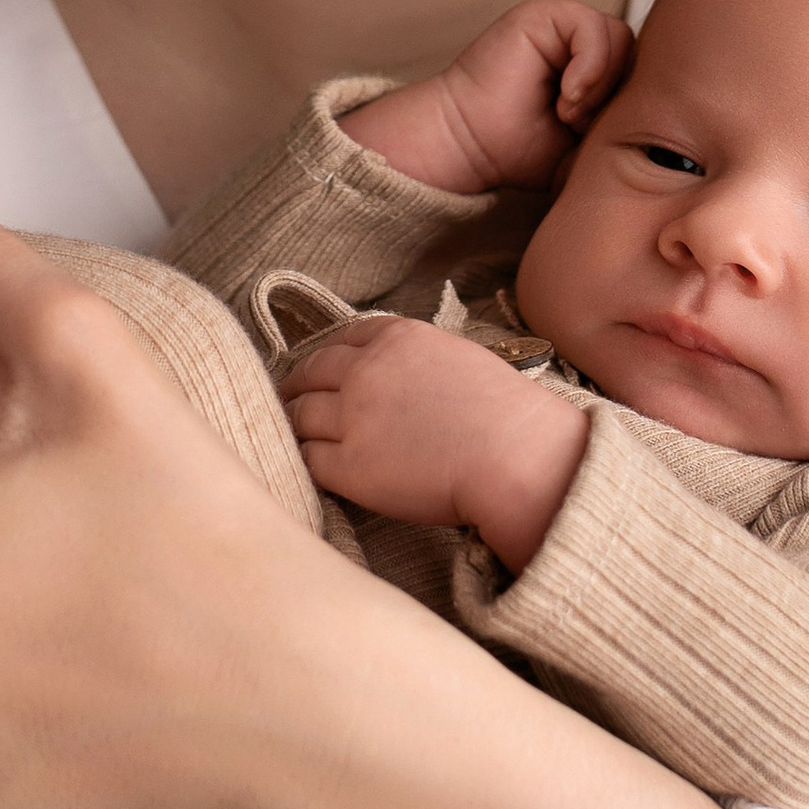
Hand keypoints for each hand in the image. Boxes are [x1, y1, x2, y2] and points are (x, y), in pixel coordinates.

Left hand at [278, 314, 590, 569]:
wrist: (516, 457)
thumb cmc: (506, 415)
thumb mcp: (459, 359)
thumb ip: (417, 360)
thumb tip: (400, 377)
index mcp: (397, 339)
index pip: (343, 340)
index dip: (327, 358)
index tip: (319, 372)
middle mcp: (367, 371)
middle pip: (311, 374)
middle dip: (298, 388)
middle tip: (291, 403)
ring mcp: (354, 419)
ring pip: (302, 417)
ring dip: (298, 426)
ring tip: (298, 437)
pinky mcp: (351, 468)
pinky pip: (311, 461)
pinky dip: (309, 463)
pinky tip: (317, 469)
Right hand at [341, 0, 631, 194]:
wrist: (469, 149)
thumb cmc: (521, 154)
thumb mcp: (589, 143)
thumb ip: (623, 120)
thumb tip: (672, 120)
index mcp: (592, 67)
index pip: (643, 70)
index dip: (633, 103)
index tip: (600, 137)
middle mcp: (578, 41)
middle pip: (638, 52)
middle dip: (619, 94)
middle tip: (583, 127)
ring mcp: (560, 24)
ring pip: (621, 38)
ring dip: (602, 83)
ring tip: (570, 114)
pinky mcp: (542, 15)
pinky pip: (593, 28)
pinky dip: (589, 67)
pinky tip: (565, 98)